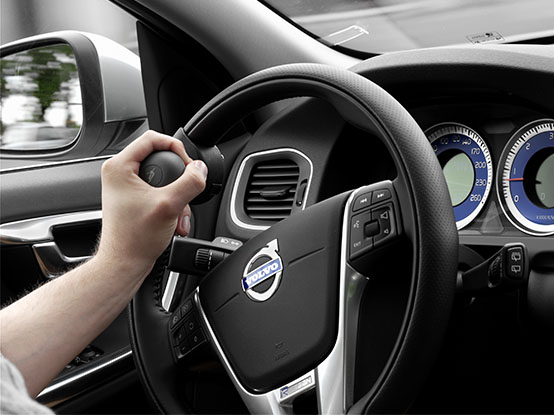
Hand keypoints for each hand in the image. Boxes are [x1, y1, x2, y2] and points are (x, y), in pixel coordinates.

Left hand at [97, 130, 206, 276]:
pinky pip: (160, 192)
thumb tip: (201, 169)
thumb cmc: (134, 239)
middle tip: (187, 191)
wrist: (125, 264)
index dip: (175, 147)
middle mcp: (119, 173)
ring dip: (178, 197)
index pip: (152, 138)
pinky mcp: (134, 199)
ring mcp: (126, 187)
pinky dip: (172, 205)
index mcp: (119, 166)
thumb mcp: (169, 205)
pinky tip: (176, 221)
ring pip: (163, 178)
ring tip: (180, 215)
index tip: (188, 164)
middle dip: (180, 179)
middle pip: (160, 158)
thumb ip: (189, 183)